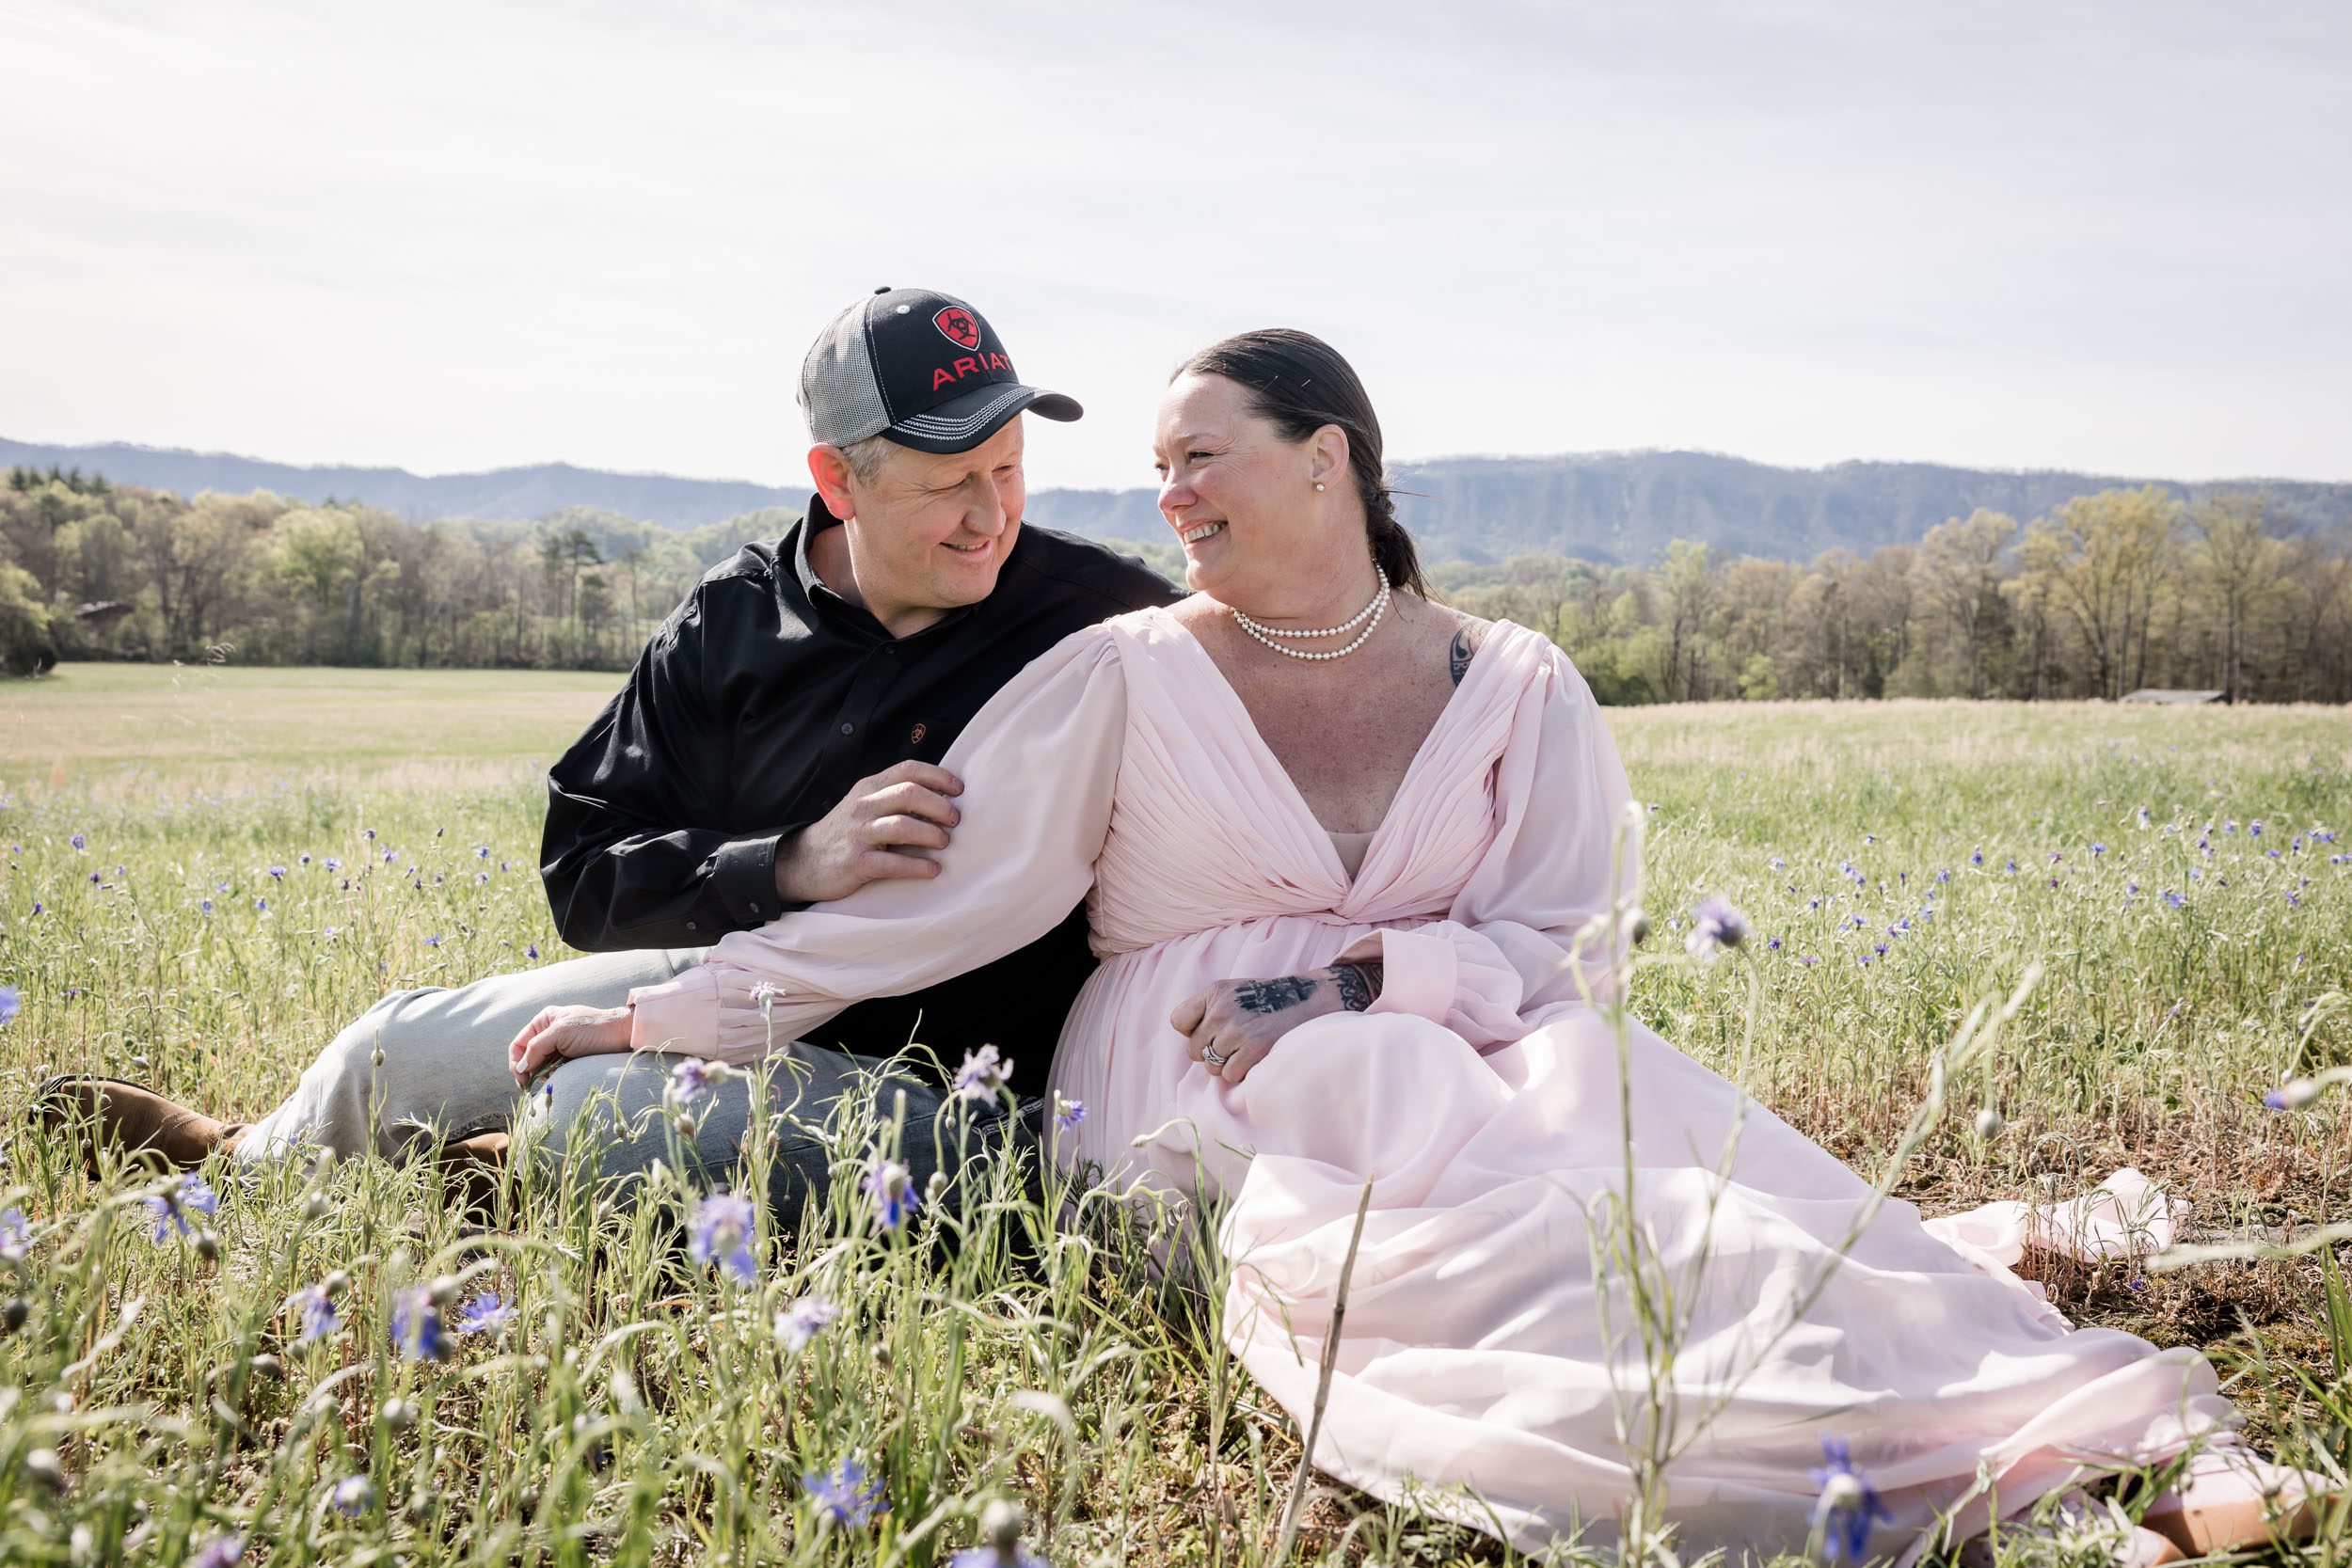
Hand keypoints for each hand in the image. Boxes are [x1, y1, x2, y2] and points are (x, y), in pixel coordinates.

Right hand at [509, 1003, 631, 1087]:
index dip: (516, 1062)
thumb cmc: (593, 1029)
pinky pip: (553, 1071)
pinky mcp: (569, 1059)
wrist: (623, 1036)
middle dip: (529, 1071)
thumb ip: (537, 1048)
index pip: (518, 1044)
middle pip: (527, 1058)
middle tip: (533, 1085)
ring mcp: (559, 1048)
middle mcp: (548, 1033)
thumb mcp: (561, 1033)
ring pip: (539, 1067)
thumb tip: (520, 1068)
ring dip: (542, 1074)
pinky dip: (553, 1076)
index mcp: (544, 1021)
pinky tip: (560, 1076)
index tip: (521, 1078)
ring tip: (553, 1075)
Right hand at [774, 761, 964, 903]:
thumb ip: (894, 797)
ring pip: (903, 826)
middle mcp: (863, 806)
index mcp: (869, 788)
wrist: (804, 861)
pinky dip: (918, 866)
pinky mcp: (856, 862)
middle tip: (955, 820)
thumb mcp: (865, 805)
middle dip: (940, 806)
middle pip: (909, 794)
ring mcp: (858, 834)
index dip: (938, 777)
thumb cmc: (846, 833)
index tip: (959, 790)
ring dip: (932, 834)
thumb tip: (941, 799)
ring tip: (945, 842)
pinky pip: (893, 863)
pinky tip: (933, 870)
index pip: (908, 770)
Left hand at [1169, 971, 1343, 1084]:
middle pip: (1193, 1050)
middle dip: (1211, 1051)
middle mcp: (1222, 1009)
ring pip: (1210, 1066)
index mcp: (1214, 992)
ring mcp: (1237, 1030)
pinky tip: (1255, 1057)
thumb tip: (1188, 1041)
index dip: (1192, 1030)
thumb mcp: (1233, 992)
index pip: (1178, 1021)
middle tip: (1235, 1042)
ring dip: (1227, 1064)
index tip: (1211, 1030)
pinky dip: (1241, 1072)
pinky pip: (1229, 1075)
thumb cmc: (1266, 1001)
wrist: (1307, 1001)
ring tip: (1247, 1049)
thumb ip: (1206, 1009)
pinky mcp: (1254, 1049)